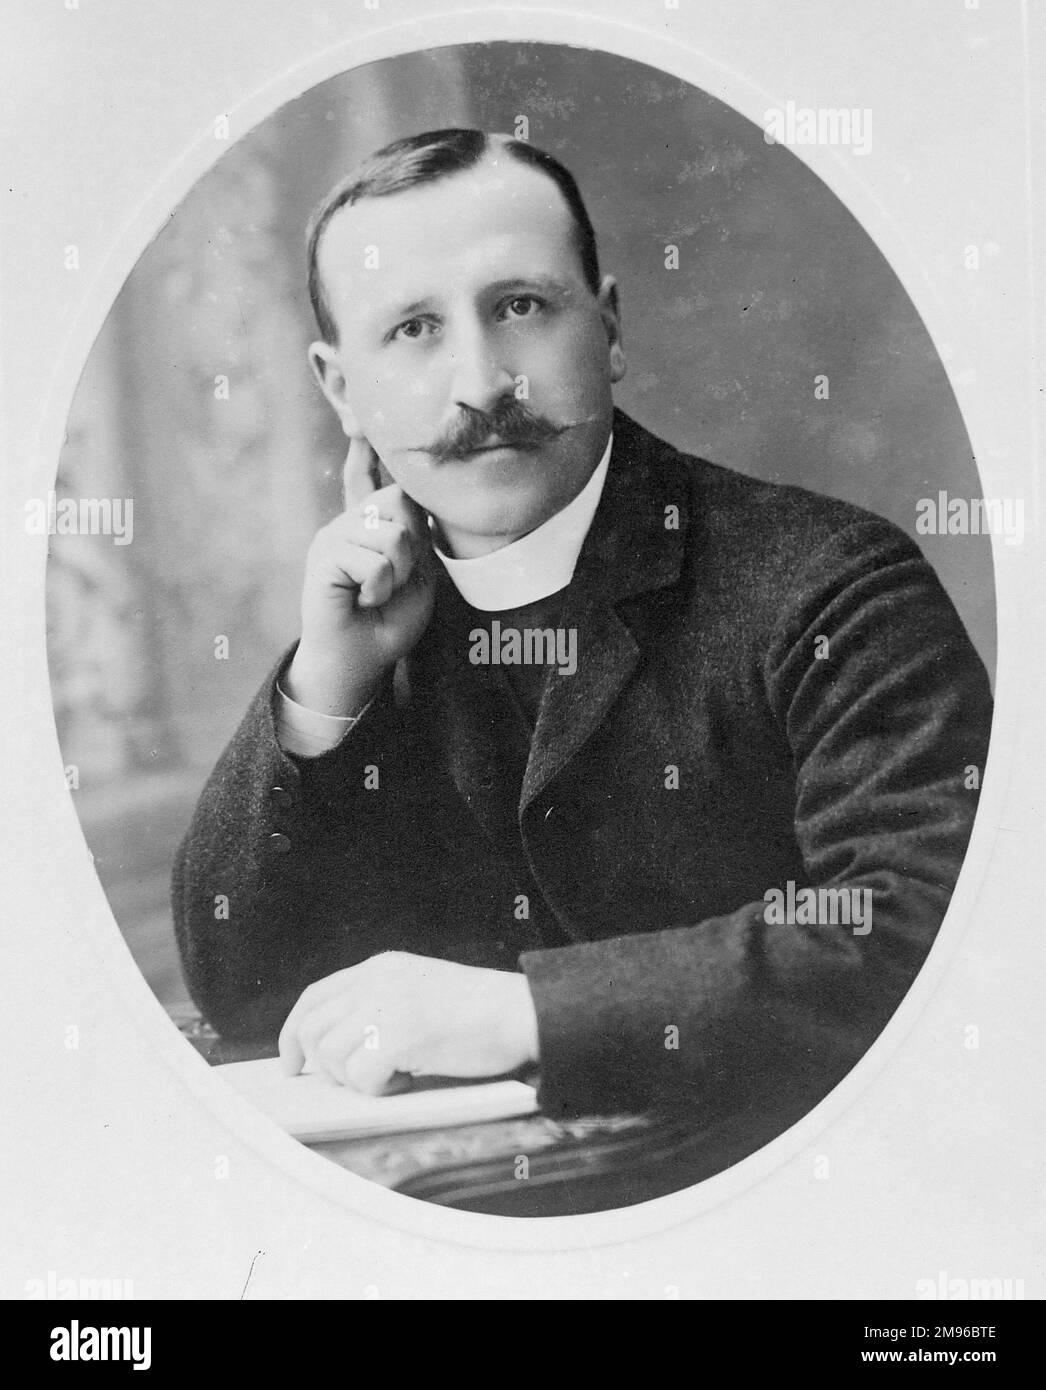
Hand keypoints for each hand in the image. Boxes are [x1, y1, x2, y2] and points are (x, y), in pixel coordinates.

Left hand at [278, 952, 539, 1092]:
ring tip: (395, 1073)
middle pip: (313, 1028)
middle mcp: (376, 981)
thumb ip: (380, 1005)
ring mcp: (386, 1005)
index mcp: (381, 967)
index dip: (295, 1032)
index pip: (315, 997)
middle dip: (324, 1065)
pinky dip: (380, 1088)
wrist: (519, 1012)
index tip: (293, 1062)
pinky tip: (408, 1078)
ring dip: (357, 1077)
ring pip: (331, 1056)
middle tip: (356, 1079)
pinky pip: (361, 1077)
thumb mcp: (419, 991)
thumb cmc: (479, 1013)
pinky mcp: (399, 1035)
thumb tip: (337, 1050)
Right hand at [284, 436, 435, 716]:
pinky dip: (379, 590)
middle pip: (401, 499)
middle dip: (412, 549)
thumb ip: (415, 528)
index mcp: (370, 519)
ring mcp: (334, 534)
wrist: (361, 659)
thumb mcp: (418, 569)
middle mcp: (349, 520)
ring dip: (397, 576)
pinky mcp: (323, 556)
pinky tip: (361, 601)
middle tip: (393, 581)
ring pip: (394, 537)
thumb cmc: (390, 618)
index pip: (384, 479)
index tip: (385, 499)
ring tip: (375, 593)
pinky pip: (375, 564)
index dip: (393, 493)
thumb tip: (404, 490)